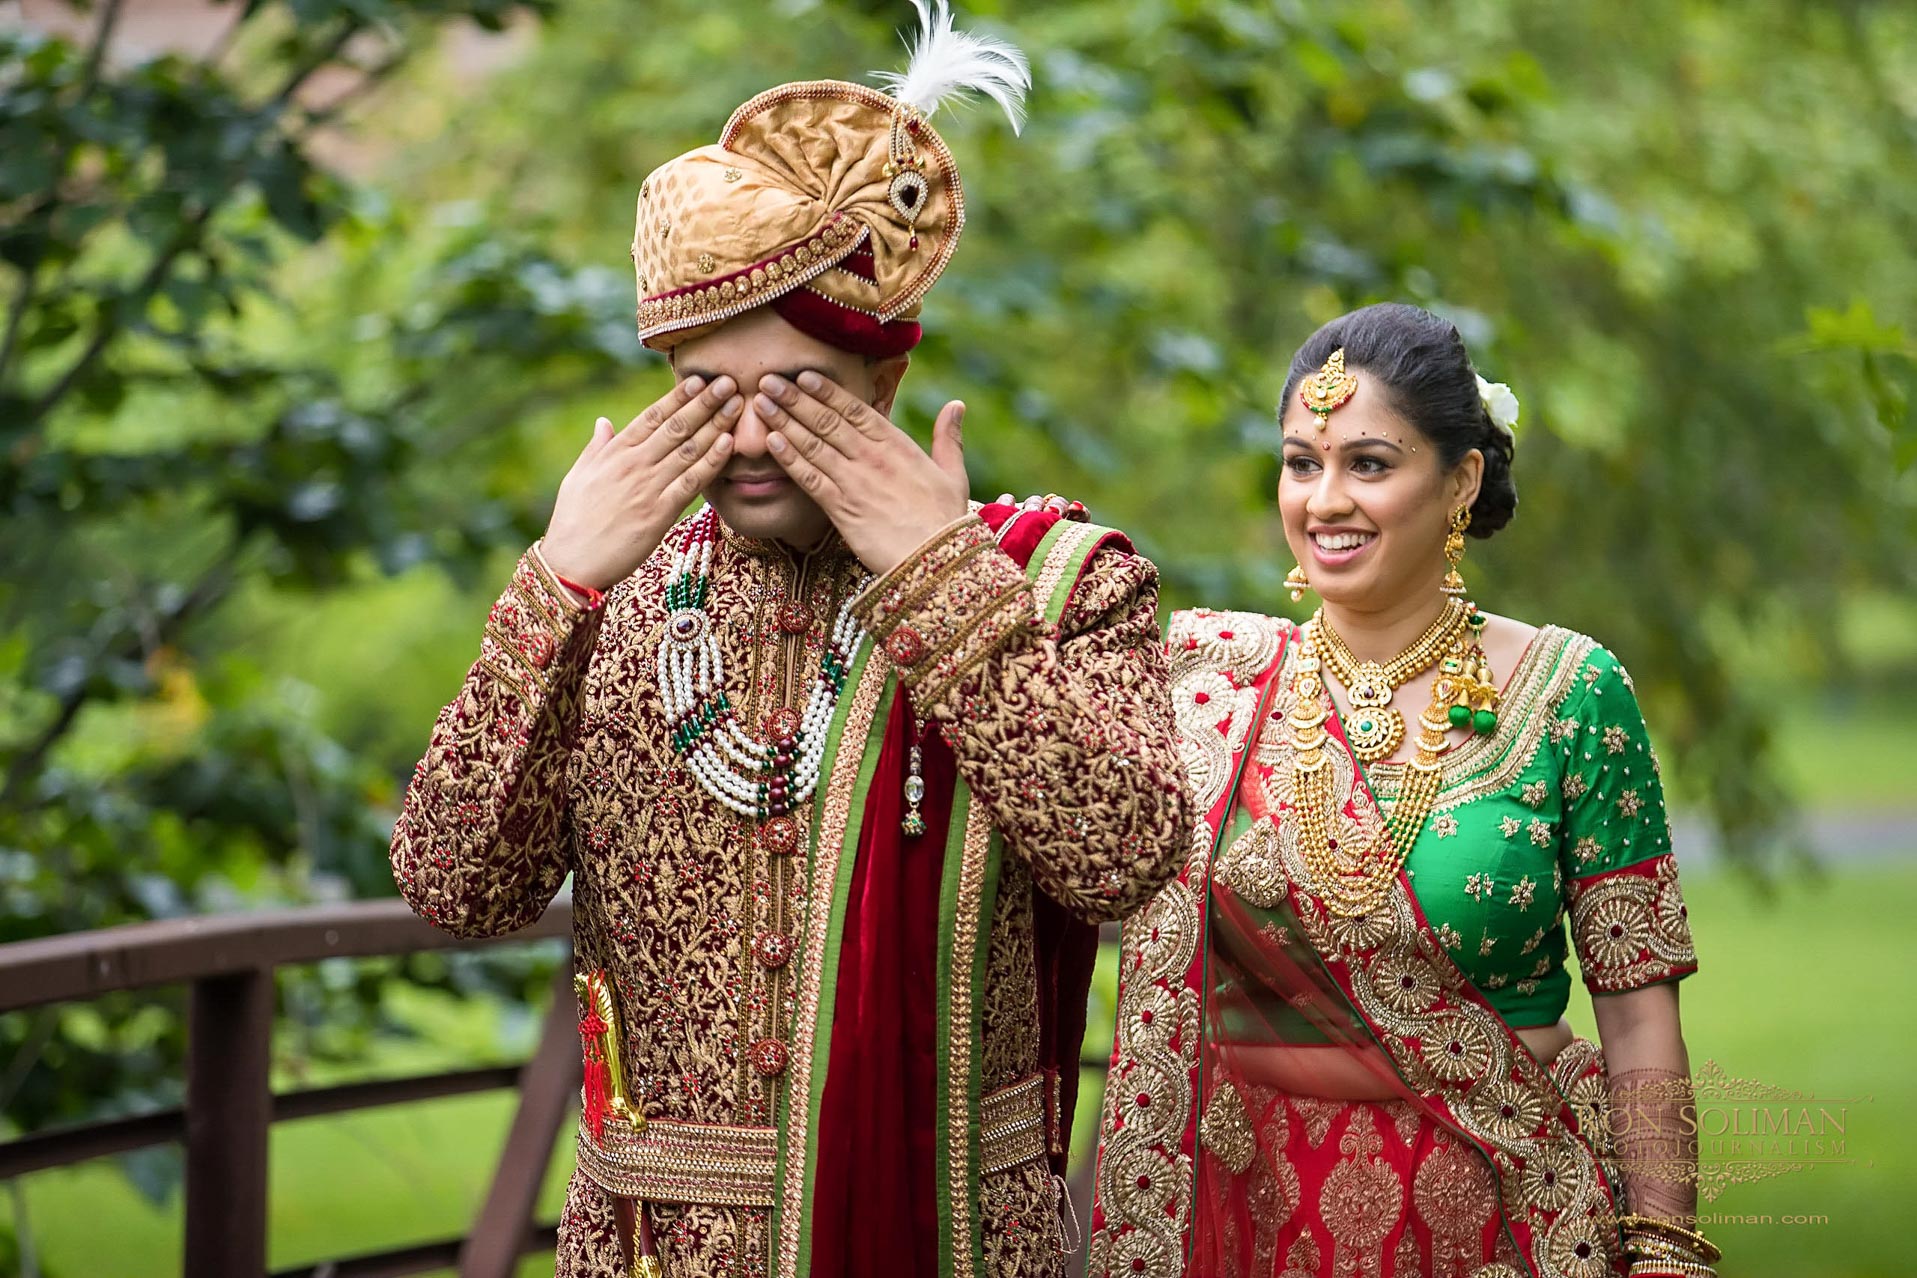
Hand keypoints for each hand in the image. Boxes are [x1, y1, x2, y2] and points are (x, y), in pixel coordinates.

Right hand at [540, 376, 742, 589]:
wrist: (572, 562)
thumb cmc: (573, 521)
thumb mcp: (579, 477)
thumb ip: (596, 448)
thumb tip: (604, 422)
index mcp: (614, 453)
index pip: (652, 416)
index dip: (678, 396)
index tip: (699, 379)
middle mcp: (633, 465)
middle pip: (676, 426)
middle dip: (705, 402)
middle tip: (729, 382)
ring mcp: (648, 488)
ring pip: (688, 449)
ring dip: (715, 424)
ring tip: (737, 404)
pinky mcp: (660, 513)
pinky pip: (692, 482)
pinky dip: (712, 461)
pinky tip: (728, 444)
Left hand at [755, 370, 969, 574]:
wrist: (937, 560)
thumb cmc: (946, 520)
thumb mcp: (953, 474)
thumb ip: (948, 438)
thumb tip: (956, 405)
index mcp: (897, 445)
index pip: (856, 409)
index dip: (827, 390)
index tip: (804, 374)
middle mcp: (872, 457)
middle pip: (827, 420)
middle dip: (795, 398)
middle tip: (768, 379)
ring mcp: (855, 481)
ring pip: (813, 444)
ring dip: (785, 421)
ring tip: (761, 403)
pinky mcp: (842, 509)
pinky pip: (810, 478)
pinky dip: (790, 458)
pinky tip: (772, 442)